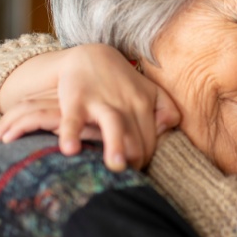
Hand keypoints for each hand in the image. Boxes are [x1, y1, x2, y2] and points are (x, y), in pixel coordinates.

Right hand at [0, 44, 180, 171]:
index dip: (144, 161)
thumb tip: (167, 131)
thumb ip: (167, 109)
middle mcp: (126, 104)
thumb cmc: (122, 82)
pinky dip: (70, 134)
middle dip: (135, 161)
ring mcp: (101, 102)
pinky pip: (73, 120)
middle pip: (136, 139)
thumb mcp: (150, 91)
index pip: (150, 142)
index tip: (135, 172)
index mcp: (145, 105)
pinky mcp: (76, 100)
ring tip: (116, 167)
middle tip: (127, 181)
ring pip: (114, 125)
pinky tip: (69, 150)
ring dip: (115, 145)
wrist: (89, 56)